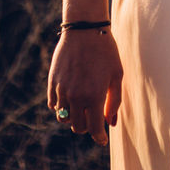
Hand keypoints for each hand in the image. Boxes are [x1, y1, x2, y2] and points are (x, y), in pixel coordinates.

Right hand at [47, 29, 123, 145]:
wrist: (85, 30)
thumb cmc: (106, 51)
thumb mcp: (117, 75)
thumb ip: (114, 101)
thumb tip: (110, 123)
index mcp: (94, 97)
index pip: (94, 128)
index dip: (99, 137)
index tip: (102, 139)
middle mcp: (76, 97)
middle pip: (78, 127)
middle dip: (87, 126)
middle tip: (94, 118)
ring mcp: (62, 91)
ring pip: (64, 118)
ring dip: (73, 117)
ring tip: (82, 107)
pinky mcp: (52, 84)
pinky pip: (53, 105)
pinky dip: (61, 107)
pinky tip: (70, 98)